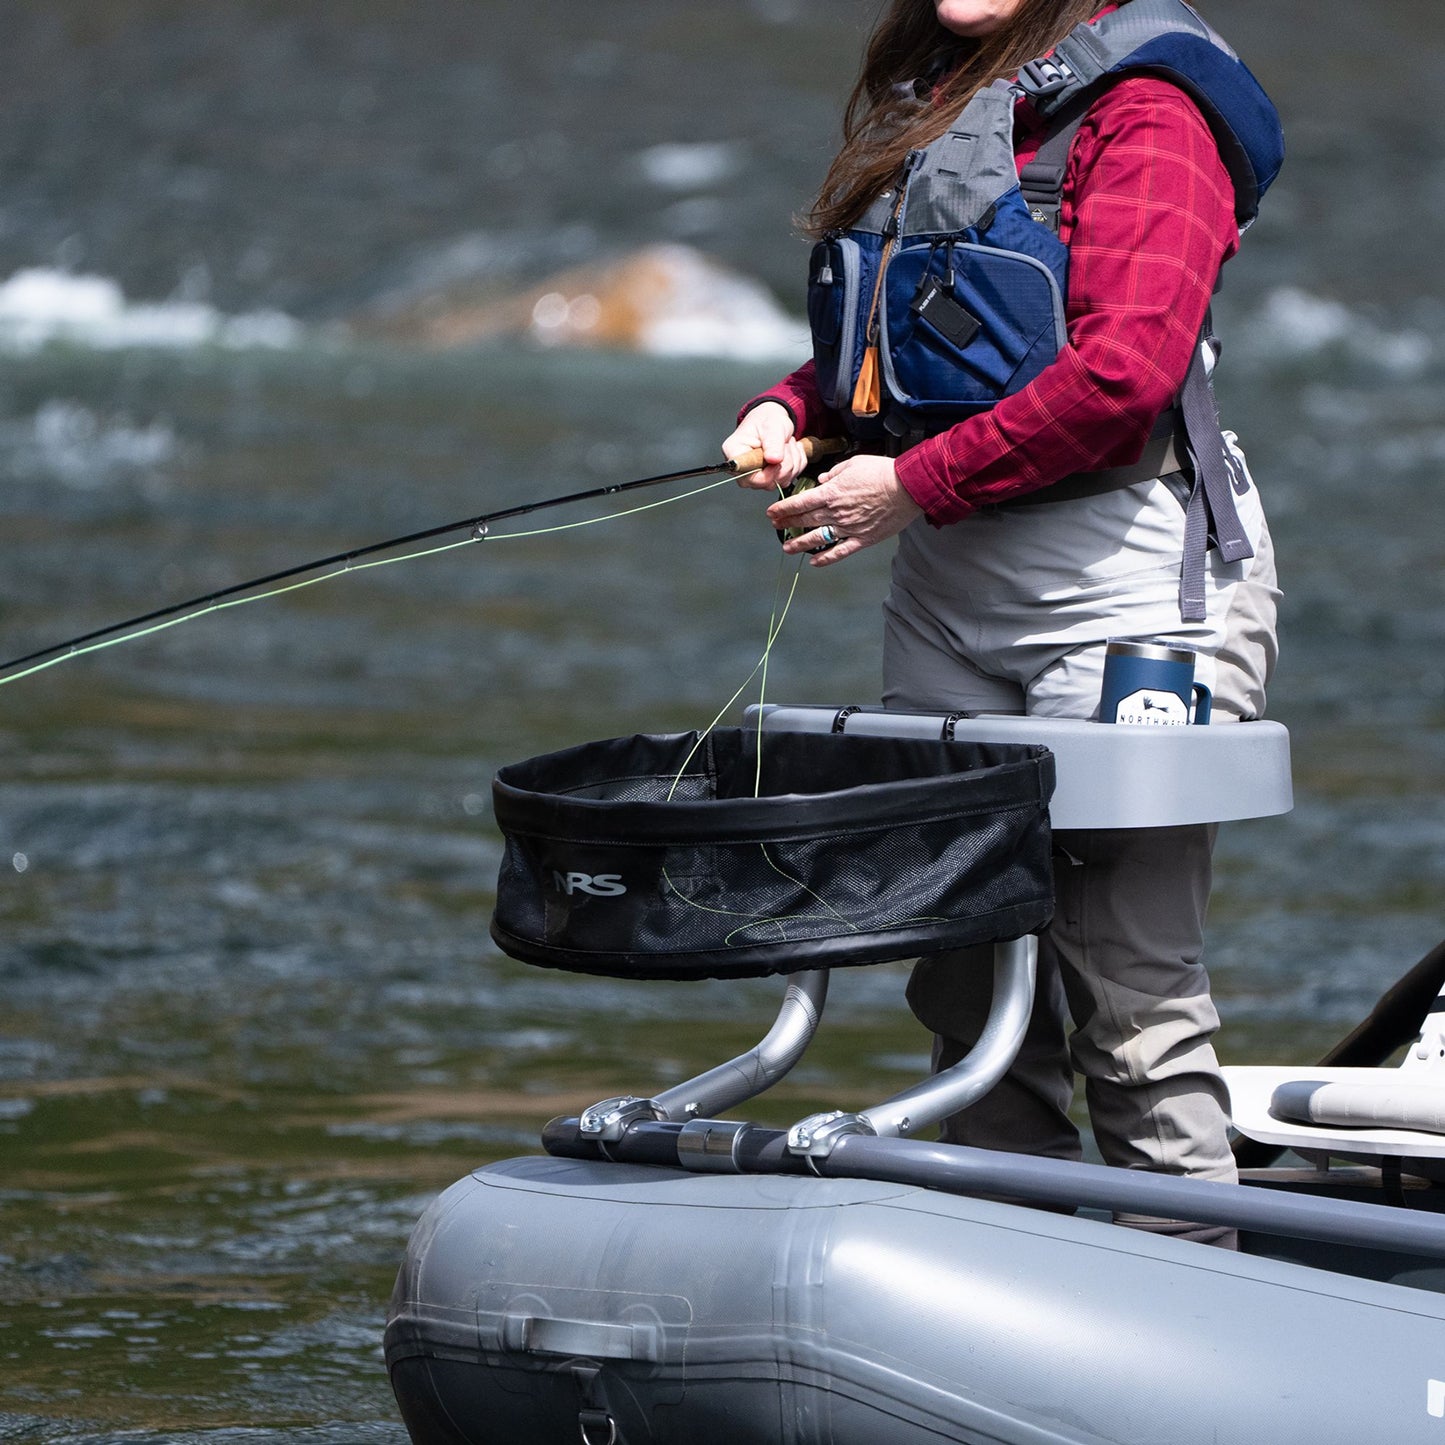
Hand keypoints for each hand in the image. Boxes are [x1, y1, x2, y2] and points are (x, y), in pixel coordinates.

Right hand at [721, 402, 810, 491]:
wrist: (774, 421)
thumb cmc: (767, 420)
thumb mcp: (772, 426)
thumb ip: (773, 442)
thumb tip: (774, 459)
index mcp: (735, 453)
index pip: (746, 476)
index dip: (765, 473)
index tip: (776, 459)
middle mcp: (742, 470)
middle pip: (765, 482)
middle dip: (784, 464)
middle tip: (785, 444)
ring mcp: (757, 477)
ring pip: (781, 482)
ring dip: (792, 462)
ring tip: (787, 444)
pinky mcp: (771, 480)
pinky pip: (790, 480)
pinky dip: (797, 465)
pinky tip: (791, 451)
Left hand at [765, 453, 922, 565]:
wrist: (907, 487)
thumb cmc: (881, 472)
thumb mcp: (853, 464)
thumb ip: (833, 474)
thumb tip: (820, 481)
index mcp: (831, 493)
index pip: (800, 503)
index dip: (783, 508)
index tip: (772, 512)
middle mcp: (836, 513)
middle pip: (805, 520)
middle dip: (787, 524)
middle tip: (775, 527)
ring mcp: (848, 528)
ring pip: (818, 538)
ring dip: (800, 544)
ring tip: (787, 548)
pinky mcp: (862, 539)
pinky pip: (840, 551)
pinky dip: (826, 558)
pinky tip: (814, 562)